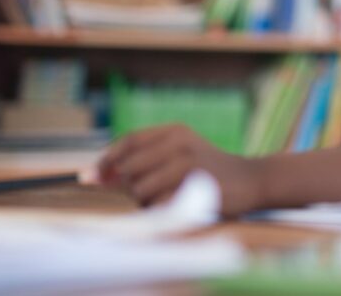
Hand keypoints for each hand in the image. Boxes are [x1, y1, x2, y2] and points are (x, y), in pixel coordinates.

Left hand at [97, 124, 260, 216]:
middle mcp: (180, 143)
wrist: (251, 179)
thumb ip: (143, 160)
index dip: (106, 160)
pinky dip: (162, 210)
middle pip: (130, 169)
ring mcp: (187, 165)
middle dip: (131, 186)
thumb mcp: (179, 153)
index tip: (89, 176)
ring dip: (147, 201)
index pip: (129, 141)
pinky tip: (179, 203)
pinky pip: (158, 205)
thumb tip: (96, 174)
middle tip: (152, 191)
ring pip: (141, 189)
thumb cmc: (207, 170)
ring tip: (169, 196)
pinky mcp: (193, 187)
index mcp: (175, 131)